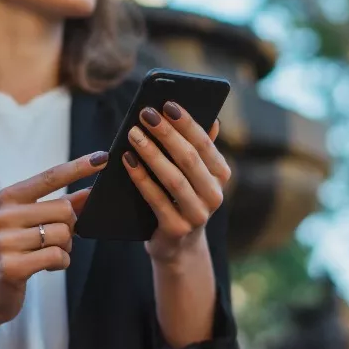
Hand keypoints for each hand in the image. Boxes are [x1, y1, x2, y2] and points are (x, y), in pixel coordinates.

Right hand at [0, 151, 106, 326]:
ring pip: (63, 234)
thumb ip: (61, 206)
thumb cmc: (14, 251)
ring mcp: (6, 241)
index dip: (78, 167)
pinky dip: (61, 262)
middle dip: (70, 227)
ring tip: (48, 254)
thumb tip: (90, 192)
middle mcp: (5, 216)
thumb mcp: (32, 222)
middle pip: (64, 210)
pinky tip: (47, 266)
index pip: (50, 177)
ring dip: (65, 247)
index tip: (103, 157)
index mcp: (9, 198)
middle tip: (58, 239)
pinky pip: (57, 256)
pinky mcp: (12, 266)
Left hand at [122, 102, 230, 263]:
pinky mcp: (177, 229)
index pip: (205, 143)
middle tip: (145, 113)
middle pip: (189, 158)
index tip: (167, 103)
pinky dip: (141, 178)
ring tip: (133, 133)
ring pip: (174, 178)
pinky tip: (127, 161)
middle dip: (166, 133)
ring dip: (152, 153)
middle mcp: (215, 195)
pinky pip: (157, 199)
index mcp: (221, 175)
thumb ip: (200, 148)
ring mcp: (198, 215)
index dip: (186, 122)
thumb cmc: (181, 199)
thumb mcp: (193, 175)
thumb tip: (212, 118)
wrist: (177, 246)